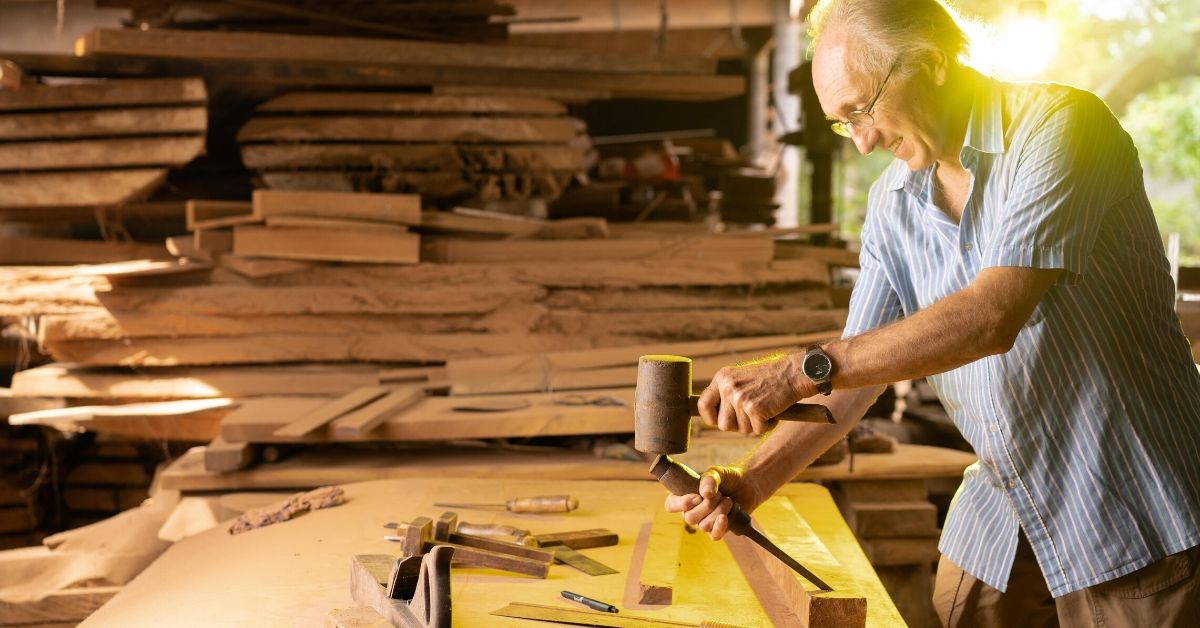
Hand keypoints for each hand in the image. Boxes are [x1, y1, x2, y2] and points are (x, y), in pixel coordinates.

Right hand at [663, 465, 762, 539]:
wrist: (748, 485)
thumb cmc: (728, 477)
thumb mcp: (718, 472)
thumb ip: (710, 479)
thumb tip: (705, 494)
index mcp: (685, 495)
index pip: (671, 505)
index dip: (681, 504)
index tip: (697, 497)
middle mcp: (692, 510)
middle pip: (689, 518)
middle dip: (707, 506)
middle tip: (720, 494)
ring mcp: (704, 521)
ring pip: (703, 526)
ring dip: (718, 511)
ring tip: (728, 500)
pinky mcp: (718, 529)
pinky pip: (714, 535)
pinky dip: (719, 527)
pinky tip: (725, 518)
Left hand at [696, 353, 812, 434]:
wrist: (793, 373)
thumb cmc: (770, 379)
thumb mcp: (742, 379)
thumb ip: (727, 394)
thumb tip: (714, 419)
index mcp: (722, 378)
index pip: (703, 404)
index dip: (710, 419)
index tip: (718, 422)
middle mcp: (728, 387)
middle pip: (723, 425)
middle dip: (739, 426)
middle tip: (753, 415)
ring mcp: (740, 398)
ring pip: (741, 430)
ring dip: (755, 425)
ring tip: (766, 408)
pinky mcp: (754, 408)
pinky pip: (757, 430)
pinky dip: (768, 425)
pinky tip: (774, 411)